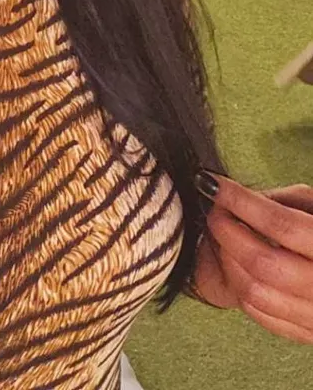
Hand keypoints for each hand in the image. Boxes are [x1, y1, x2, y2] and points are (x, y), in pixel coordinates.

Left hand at [192, 175, 312, 344]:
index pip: (281, 224)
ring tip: (222, 238)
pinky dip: (237, 285)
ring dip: (227, 259)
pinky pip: (257, 311)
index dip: (241, 202)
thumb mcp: (310, 205)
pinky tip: (236, 264)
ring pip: (254, 291)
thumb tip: (234, 198)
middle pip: (262, 262)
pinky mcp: (304, 332)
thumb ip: (278, 202)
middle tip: (215, 212)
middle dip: (227, 231)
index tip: (214, 186)